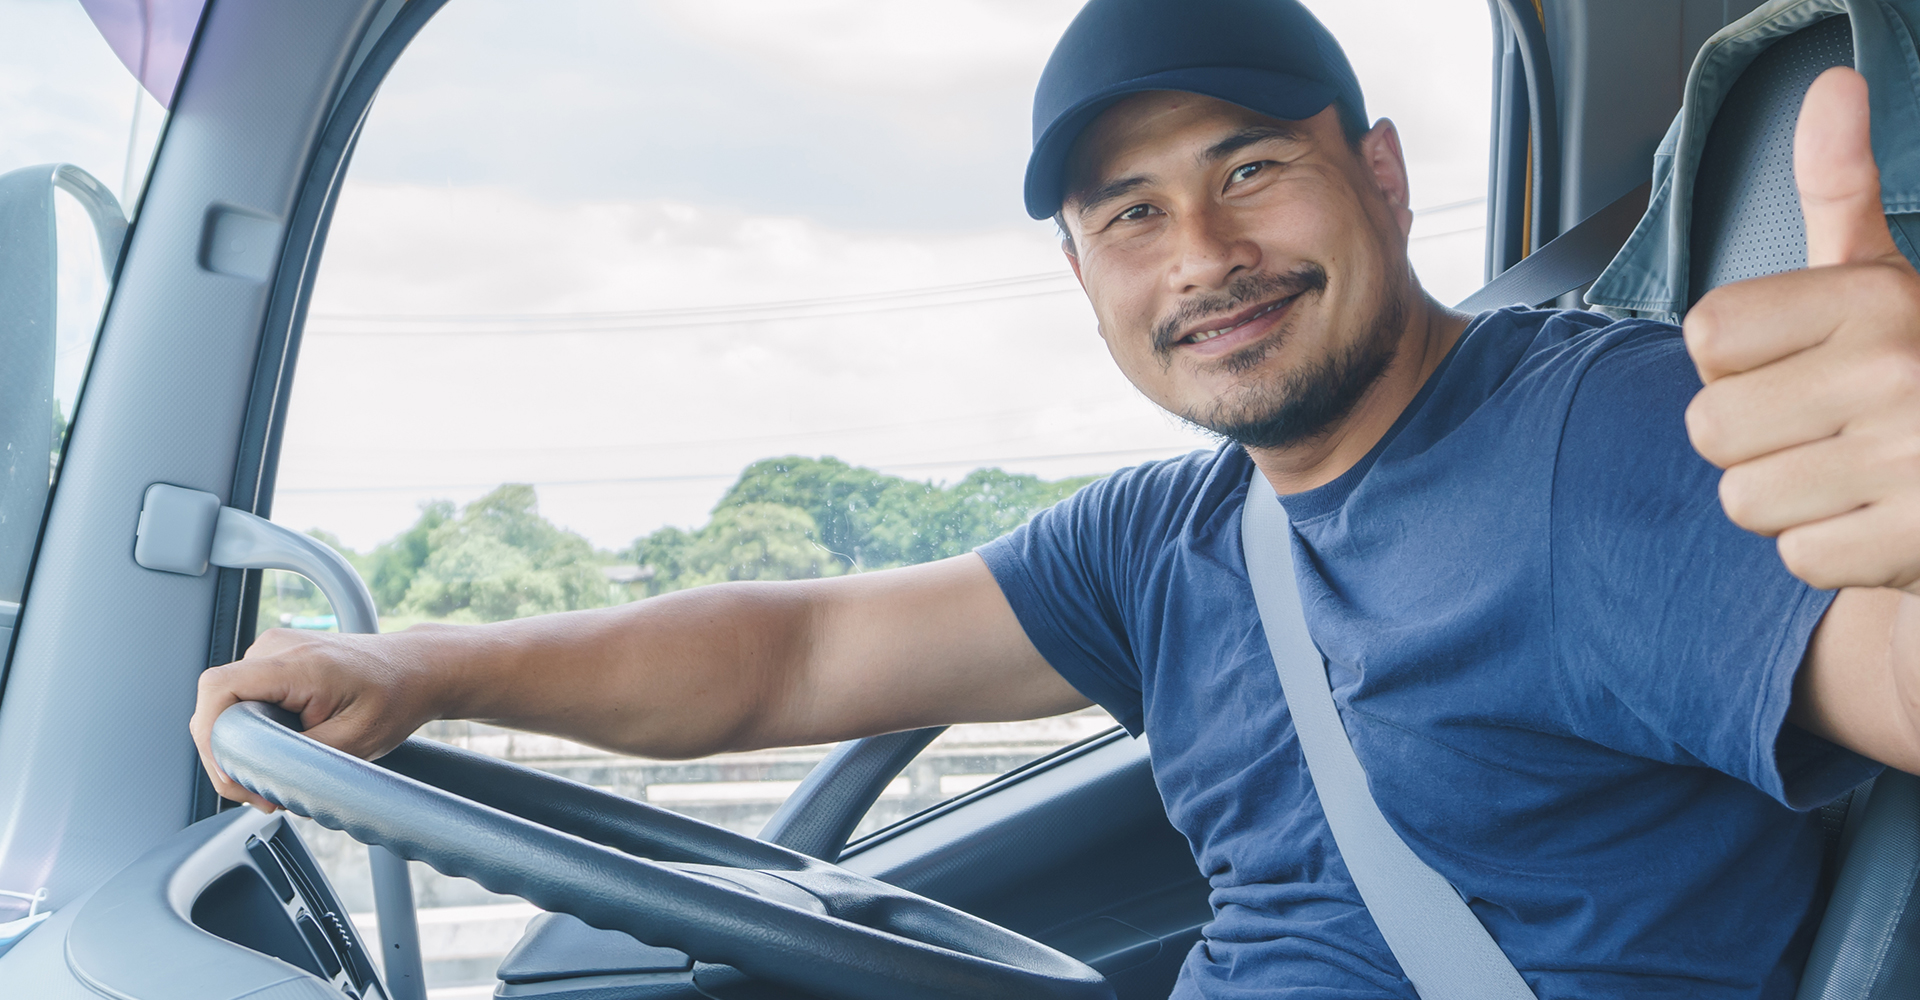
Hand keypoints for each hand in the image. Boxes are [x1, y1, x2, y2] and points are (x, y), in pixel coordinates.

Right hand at [189, 626, 450, 810]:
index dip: (211, 738)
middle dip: (227, 755)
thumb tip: (255, 778)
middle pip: (216, 704)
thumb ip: (298, 759)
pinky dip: (252, 729)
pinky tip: (279, 751)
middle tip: (261, 793)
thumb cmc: (396, 698)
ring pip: (227, 705)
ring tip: (275, 775)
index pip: (218, 689)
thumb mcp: (353, 743)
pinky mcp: (275, 659)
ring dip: (241, 745)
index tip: (233, 775)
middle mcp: (276, 647)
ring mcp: (273, 649)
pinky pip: (243, 699)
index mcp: (296, 664)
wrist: (418, 669)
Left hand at [1684, 67, 1919, 594]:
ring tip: (1850, 471)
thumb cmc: (1918, 366)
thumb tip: (1831, 85)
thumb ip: (1839, 189)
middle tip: (1823, 426)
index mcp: (1875, 299)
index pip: (1705, 336)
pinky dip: (1828, 548)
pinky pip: (1796, 556)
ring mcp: (1910, 462)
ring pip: (1743, 500)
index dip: (1736, 360)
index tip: (1798, 360)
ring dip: (1786, 497)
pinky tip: (1876, 516)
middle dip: (1754, 437)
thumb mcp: (1882, 274)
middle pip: (1709, 428)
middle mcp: (1895, 373)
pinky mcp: (1915, 541)